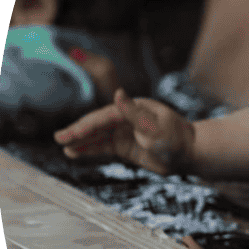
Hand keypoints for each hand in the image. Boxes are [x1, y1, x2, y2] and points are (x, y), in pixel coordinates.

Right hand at [54, 88, 194, 174]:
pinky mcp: (125, 145)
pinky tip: (75, 152)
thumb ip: (135, 114)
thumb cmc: (176, 140)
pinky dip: (90, 149)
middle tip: (59, 138)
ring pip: (98, 136)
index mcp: (135, 108)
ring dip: (81, 141)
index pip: (105, 117)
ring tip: (63, 146)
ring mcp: (125, 131)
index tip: (73, 133)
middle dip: (78, 132)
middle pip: (98, 124)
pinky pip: (104, 147)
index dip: (87, 125)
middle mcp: (127, 118)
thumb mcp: (156, 129)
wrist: (190, 155)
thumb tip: (119, 93)